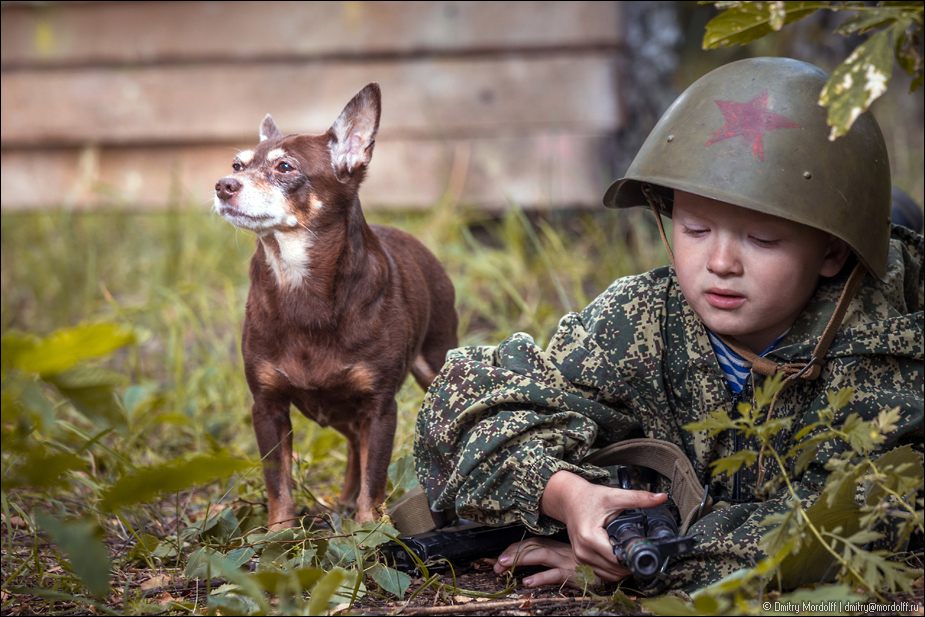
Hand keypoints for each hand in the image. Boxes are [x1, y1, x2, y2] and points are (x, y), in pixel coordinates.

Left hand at [493, 536, 601, 588]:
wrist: (615, 569)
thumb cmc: (592, 566)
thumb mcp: (569, 561)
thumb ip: (553, 560)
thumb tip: (530, 564)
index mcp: (558, 548)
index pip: (533, 543)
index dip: (516, 548)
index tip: (502, 557)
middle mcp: (561, 552)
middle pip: (533, 546)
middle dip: (512, 552)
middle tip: (497, 562)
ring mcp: (567, 562)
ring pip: (541, 555)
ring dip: (520, 559)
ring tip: (504, 566)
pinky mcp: (574, 573)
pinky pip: (555, 574)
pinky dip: (540, 578)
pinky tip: (528, 582)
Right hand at [494, 470, 666, 587]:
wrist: (569, 499)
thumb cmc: (590, 498)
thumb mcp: (614, 496)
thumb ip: (638, 498)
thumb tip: (661, 497)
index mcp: (589, 537)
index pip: (617, 558)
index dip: (633, 556)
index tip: (645, 549)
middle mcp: (582, 551)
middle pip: (614, 569)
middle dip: (630, 563)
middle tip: (642, 551)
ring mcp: (580, 558)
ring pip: (608, 575)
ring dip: (622, 569)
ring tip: (631, 554)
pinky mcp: (580, 560)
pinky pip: (600, 573)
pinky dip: (612, 569)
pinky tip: (619, 558)